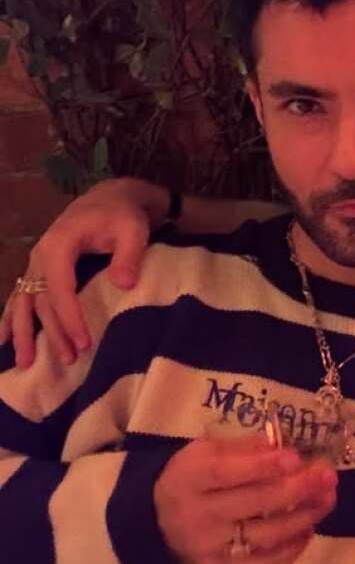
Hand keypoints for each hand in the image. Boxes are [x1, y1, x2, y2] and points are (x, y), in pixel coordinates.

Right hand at [0, 178, 164, 368]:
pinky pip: (20, 297)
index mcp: (58, 245)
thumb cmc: (121, 215)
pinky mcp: (39, 269)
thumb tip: (124, 284)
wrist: (109, 199)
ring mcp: (35, 263)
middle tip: (69, 358)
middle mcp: (39, 256)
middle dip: (52, 332)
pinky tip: (3, 341)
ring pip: (24, 302)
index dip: (69, 317)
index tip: (84, 342)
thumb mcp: (132, 230)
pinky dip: (11, 318)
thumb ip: (128, 256)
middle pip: (40, 300)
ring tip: (26, 363)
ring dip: (24, 333)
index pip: (59, 288)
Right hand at [153, 438, 337, 563]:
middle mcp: (197, 514)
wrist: (156, 523)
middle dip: (299, 489)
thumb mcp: (206, 452)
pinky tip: (309, 529)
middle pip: (255, 503)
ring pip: (266, 535)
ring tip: (327, 499)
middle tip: (328, 477)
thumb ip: (243, 448)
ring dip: (304, 517)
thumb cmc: (191, 478)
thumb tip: (280, 445)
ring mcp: (209, 546)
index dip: (265, 466)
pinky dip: (291, 549)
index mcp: (190, 477)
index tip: (297, 458)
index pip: (228, 472)